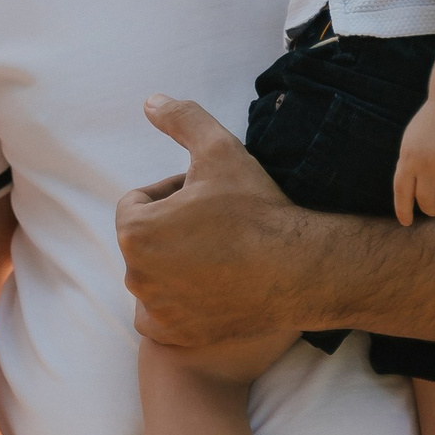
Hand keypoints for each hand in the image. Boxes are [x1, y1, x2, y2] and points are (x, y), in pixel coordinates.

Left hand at [117, 94, 313, 348]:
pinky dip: (175, 305)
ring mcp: (156, 308)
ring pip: (154, 275)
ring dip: (175, 263)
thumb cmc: (258, 209)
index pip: (139, 202)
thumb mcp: (219, 149)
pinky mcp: (176, 334)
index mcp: (134, 230)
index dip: (173, 194)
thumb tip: (150, 100)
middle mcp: (136, 275)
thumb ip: (181, 117)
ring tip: (219, 253)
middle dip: (172, 228)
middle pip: (145, 239)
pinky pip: (158, 316)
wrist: (300, 269)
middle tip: (217, 223)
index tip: (207, 196)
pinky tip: (207, 289)